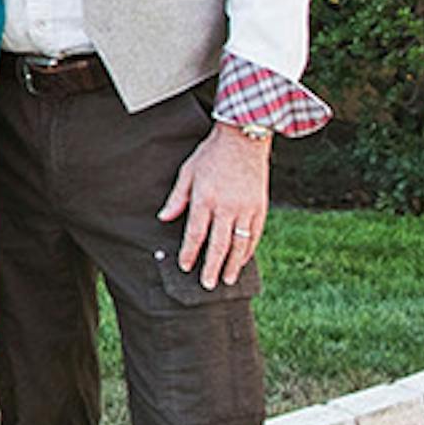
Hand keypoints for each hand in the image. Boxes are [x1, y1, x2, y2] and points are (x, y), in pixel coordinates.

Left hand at [158, 123, 269, 288]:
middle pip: (219, 245)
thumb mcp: (187, 172)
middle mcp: (227, 207)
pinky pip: (255, 234)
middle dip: (212, 267)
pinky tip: (243, 261)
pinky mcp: (260, 207)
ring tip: (227, 280)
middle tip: (208, 285)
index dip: (190, 253)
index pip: (195, 234)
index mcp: (205, 199)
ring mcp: (246, 208)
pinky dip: (249, 250)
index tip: (185, 267)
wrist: (244, 139)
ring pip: (240, 244)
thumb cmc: (211, 154)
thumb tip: (163, 218)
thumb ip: (177, 198)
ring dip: (233, 264)